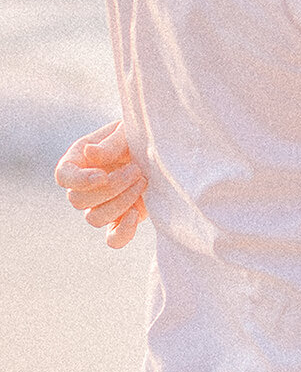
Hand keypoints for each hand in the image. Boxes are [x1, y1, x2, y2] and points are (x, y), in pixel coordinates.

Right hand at [53, 121, 148, 248]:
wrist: (164, 151)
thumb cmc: (140, 134)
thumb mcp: (127, 132)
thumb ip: (110, 144)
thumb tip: (89, 153)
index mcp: (80, 160)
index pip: (64, 176)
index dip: (79, 180)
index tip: (102, 175)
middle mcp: (86, 186)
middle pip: (78, 200)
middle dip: (110, 187)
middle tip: (137, 170)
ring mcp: (102, 205)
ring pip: (94, 219)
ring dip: (120, 203)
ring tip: (143, 181)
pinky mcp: (122, 219)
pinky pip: (114, 239)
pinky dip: (123, 232)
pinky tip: (135, 214)